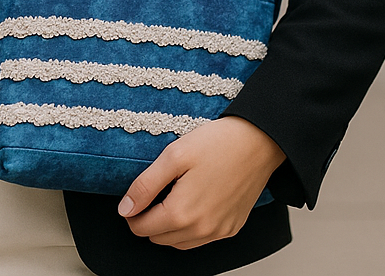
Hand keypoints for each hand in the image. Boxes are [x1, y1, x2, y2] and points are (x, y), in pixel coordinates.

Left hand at [117, 116, 285, 249]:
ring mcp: (218, 231)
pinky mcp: (232, 227)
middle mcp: (201, 229)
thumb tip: (125, 209)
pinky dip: (191, 228)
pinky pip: (202, 239)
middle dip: (150, 220)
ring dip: (169, 228)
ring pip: (179, 243)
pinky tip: (193, 204)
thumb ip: (145, 186)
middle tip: (155, 193)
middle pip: (158, 238)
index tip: (135, 197)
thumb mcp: (173, 156)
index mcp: (182, 213)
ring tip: (172, 197)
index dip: (132, 213)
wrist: (259, 141)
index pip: (141, 228)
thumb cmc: (218, 144)